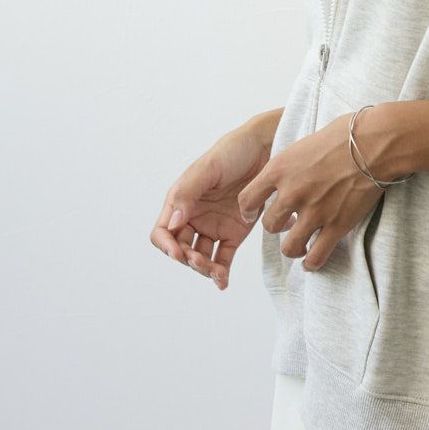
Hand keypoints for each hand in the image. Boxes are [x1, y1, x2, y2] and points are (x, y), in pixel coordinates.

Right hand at [149, 110, 280, 289]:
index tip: (178, 254)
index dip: (166, 246)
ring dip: (204, 269)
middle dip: (188, 260)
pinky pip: (223, 258)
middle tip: (202, 262)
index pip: (162, 232)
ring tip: (217, 273)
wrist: (266, 147)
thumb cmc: (233, 151)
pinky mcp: (234, 232)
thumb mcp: (208, 169)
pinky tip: (222, 281)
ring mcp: (214, 226)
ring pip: (201, 257)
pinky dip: (221, 272)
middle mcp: (194, 216)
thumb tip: (174, 223)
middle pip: (181, 249)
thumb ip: (189, 193)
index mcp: (181, 201)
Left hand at [238, 112, 383, 271]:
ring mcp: (314, 212)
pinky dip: (312, 262)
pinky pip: (316, 256)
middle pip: (269, 226)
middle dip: (278, 227)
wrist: (374, 142)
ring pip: (289, 247)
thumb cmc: (344, 135)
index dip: (249, 210)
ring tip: (300, 245)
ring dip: (294, 248)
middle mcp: (292, 193)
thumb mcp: (304, 143)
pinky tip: (312, 260)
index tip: (255, 213)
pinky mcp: (336, 225)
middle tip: (289, 223)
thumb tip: (289, 173)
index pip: (247, 199)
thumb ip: (291, 164)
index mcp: (280, 169)